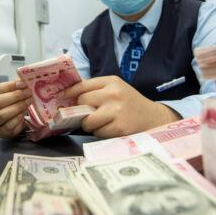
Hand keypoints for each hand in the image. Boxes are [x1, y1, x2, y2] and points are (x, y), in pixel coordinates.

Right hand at [0, 81, 32, 138]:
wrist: (13, 121)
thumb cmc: (10, 103)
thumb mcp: (10, 93)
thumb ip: (15, 85)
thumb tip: (23, 77)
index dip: (9, 86)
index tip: (22, 84)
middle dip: (14, 96)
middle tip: (28, 92)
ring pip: (2, 114)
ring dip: (17, 107)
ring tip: (28, 102)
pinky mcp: (0, 132)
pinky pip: (9, 125)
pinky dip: (18, 118)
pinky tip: (24, 113)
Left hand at [62, 75, 180, 137]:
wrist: (154, 118)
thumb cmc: (130, 104)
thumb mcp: (116, 90)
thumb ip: (96, 90)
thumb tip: (69, 97)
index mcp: (111, 81)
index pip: (82, 85)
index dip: (69, 93)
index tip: (61, 98)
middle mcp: (113, 94)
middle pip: (82, 102)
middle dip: (81, 110)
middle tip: (88, 114)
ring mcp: (116, 111)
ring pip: (87, 120)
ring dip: (90, 125)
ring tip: (101, 122)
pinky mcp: (119, 127)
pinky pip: (98, 132)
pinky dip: (101, 133)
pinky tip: (111, 128)